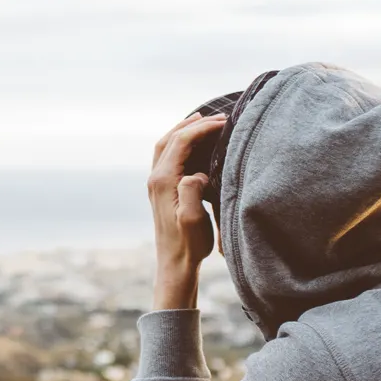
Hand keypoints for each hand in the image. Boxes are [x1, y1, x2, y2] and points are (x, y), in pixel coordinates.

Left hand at [148, 113, 226, 309]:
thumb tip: (195, 173)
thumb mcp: (193, 219)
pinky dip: (179, 143)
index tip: (225, 122)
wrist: (174, 263)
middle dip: (193, 124)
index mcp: (163, 181)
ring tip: (202, 121)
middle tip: (217, 117)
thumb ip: (192, 191)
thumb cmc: (189, 244)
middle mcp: (155, 178)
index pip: (181, 142)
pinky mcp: (161, 190)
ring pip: (165, 146)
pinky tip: (193, 145)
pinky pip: (167, 156)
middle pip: (170, 138)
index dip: (202, 128)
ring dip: (183, 131)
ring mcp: (156, 184)